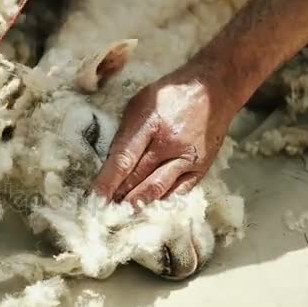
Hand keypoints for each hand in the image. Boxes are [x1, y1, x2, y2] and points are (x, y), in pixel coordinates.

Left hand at [91, 67, 236, 204]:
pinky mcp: (200, 168)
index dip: (107, 182)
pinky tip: (148, 211)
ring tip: (120, 216)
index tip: (94, 200)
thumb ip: (126, 133)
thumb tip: (112, 164)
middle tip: (101, 213)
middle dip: (118, 197)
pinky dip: (161, 203)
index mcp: (151, 121)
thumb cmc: (170, 94)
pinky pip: (178, 193)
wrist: (214, 90)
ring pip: (157, 189)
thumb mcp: (140, 102)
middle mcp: (170, 142)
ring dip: (137, 204)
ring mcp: (187, 158)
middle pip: (138, 178)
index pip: (124, 158)